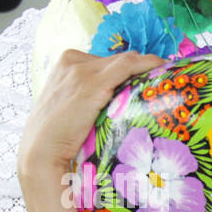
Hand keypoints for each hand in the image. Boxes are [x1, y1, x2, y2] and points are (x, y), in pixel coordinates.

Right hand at [17, 49, 163, 177]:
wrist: (41, 150)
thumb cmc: (58, 136)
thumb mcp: (72, 108)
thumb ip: (90, 97)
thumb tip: (119, 102)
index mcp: (66, 63)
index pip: (107, 62)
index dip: (131, 70)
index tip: (152, 77)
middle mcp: (73, 61)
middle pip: (118, 61)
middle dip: (142, 70)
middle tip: (166, 80)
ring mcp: (82, 70)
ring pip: (126, 61)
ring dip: (150, 67)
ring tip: (170, 77)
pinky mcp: (93, 83)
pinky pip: (128, 65)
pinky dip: (148, 65)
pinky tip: (163, 70)